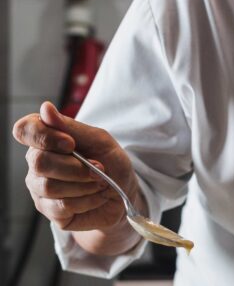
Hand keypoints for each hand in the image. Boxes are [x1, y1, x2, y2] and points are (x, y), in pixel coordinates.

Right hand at [12, 101, 138, 232]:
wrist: (123, 193)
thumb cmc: (111, 162)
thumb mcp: (99, 140)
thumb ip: (72, 127)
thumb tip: (45, 108)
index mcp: (47, 139)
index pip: (25, 130)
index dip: (43, 136)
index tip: (71, 143)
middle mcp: (37, 163)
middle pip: (39, 162)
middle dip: (76, 167)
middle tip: (98, 168)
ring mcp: (39, 189)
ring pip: (49, 186)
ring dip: (84, 184)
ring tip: (99, 182)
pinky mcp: (48, 210)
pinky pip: (60, 206)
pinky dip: (86, 200)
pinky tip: (95, 196)